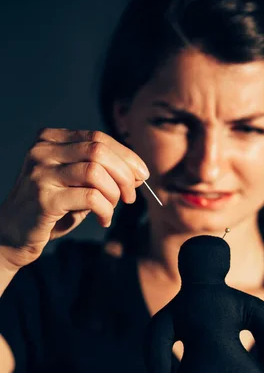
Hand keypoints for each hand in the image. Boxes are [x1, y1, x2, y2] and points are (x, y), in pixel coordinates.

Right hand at [0, 128, 148, 268]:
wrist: (12, 234)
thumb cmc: (51, 209)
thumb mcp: (76, 184)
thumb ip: (102, 173)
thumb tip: (138, 173)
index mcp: (50, 140)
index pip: (98, 138)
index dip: (126, 156)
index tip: (141, 175)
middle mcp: (43, 151)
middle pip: (99, 150)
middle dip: (124, 174)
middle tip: (131, 197)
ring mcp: (41, 173)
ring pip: (96, 171)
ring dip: (114, 193)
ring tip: (113, 208)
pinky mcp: (44, 198)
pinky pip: (90, 197)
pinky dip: (105, 209)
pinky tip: (103, 219)